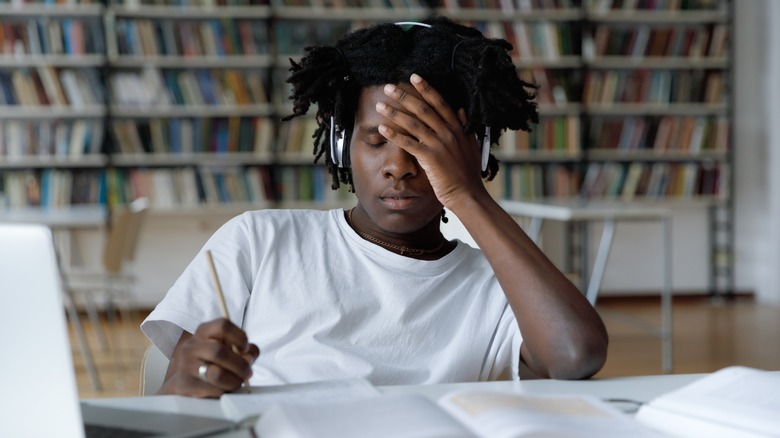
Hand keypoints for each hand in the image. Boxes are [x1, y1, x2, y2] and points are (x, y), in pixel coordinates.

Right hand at [160, 318, 259, 397]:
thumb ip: (245, 350)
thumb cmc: (212, 361)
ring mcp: (186, 366)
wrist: (184, 379)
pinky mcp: (184, 385)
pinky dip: (223, 391)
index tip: (244, 349)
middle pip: (219, 352)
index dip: (239, 337)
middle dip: (240, 365)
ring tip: (237, 382)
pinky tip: (223, 389)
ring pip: (216, 374)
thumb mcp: (227, 349)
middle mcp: (192, 346)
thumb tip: (249, 357)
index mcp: (204, 332)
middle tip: (247, 373)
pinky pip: (212, 390)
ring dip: (234, 381)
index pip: (223, 326)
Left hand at [376, 73, 489, 209]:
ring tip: (380, 105)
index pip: (440, 103)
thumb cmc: (468, 173)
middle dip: (404, 96)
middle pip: (422, 109)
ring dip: (394, 112)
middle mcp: (448, 132)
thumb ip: (465, 128)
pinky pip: (408, 143)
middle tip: (389, 87)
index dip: (426, 88)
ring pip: (413, 123)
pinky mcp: (430, 158)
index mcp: (458, 128)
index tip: (414, 77)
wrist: (468, 194)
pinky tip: (382, 128)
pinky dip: (394, 134)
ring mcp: (439, 144)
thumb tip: (461, 111)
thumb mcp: (471, 146)